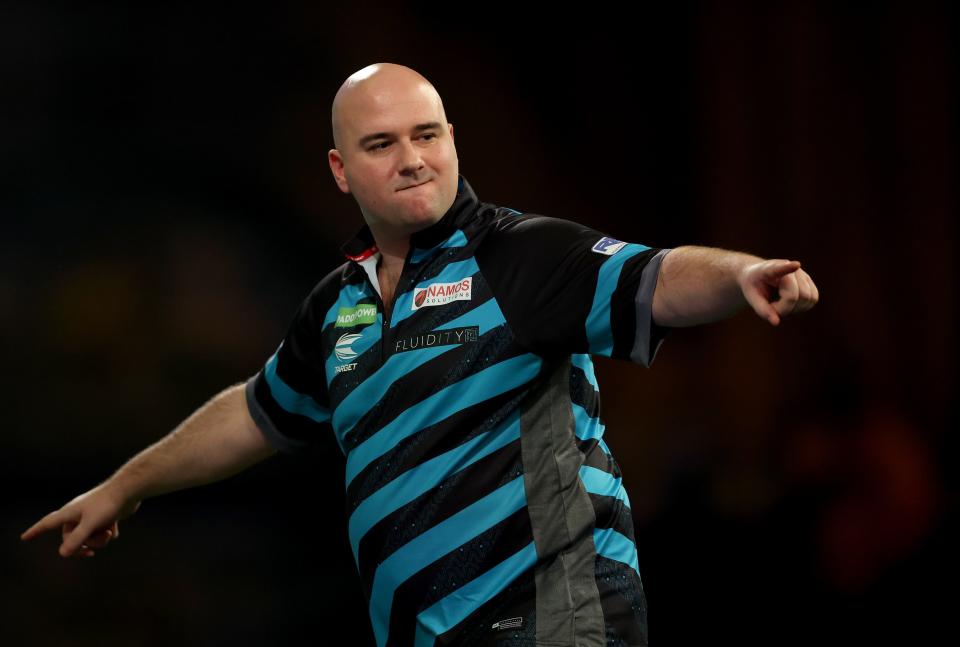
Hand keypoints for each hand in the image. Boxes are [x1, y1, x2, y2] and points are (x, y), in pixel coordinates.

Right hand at [20, 482, 140, 557]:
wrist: (129, 490)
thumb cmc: (108, 504)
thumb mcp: (91, 524)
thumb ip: (77, 539)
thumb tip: (63, 554)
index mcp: (69, 513)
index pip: (47, 524)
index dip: (35, 531)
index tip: (24, 537)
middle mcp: (78, 514)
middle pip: (73, 539)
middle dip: (85, 545)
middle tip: (95, 547)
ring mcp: (91, 515)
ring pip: (90, 537)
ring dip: (100, 539)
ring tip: (109, 531)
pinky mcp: (105, 517)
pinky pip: (102, 533)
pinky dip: (109, 533)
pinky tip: (115, 525)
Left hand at [739, 259, 818, 325]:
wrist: (758, 275)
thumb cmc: (754, 286)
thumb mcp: (752, 298)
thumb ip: (762, 310)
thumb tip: (776, 323)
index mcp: (770, 269)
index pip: (780, 268)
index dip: (789, 267)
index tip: (796, 265)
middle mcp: (790, 268)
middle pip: (799, 295)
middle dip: (786, 308)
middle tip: (771, 306)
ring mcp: (802, 274)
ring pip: (809, 298)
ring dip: (794, 308)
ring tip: (778, 303)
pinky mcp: (809, 282)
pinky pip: (812, 300)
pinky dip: (801, 307)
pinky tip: (788, 303)